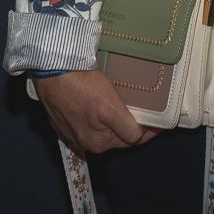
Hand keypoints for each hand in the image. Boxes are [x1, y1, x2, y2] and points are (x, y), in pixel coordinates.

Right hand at [34, 70, 157, 154]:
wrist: (52, 70)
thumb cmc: (80, 87)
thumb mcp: (111, 109)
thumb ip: (127, 128)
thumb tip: (139, 137)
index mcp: (99, 143)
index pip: (133, 140)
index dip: (149, 130)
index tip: (160, 122)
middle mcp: (85, 142)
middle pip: (118, 135)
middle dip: (131, 125)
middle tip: (145, 110)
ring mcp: (72, 131)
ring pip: (103, 128)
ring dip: (114, 120)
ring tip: (124, 104)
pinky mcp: (63, 119)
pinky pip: (87, 120)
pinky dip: (96, 115)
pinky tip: (100, 101)